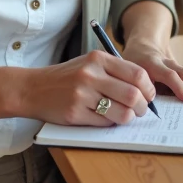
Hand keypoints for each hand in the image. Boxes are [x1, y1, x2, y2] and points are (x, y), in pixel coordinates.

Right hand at [23, 51, 156, 126]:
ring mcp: (82, 94)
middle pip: (133, 95)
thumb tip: (145, 90)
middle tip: (140, 110)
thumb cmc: (66, 78)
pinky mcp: (75, 113)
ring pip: (122, 113)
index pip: (137, 74)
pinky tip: (105, 118)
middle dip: (142, 107)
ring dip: (129, 118)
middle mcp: (90, 74)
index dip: (149, 88)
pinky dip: (110, 123)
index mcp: (98, 59)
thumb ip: (114, 72)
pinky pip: (105, 122)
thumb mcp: (88, 64)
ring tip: (125, 116)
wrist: (33, 88)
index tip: (148, 95)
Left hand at [121, 44, 182, 103]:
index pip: (168, 75)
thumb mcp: (130, 75)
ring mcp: (176, 66)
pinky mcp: (182, 71)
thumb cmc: (134, 66)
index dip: (178, 86)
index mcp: (151, 64)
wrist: (142, 47)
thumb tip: (149, 109)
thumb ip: (139, 89)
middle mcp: (167, 63)